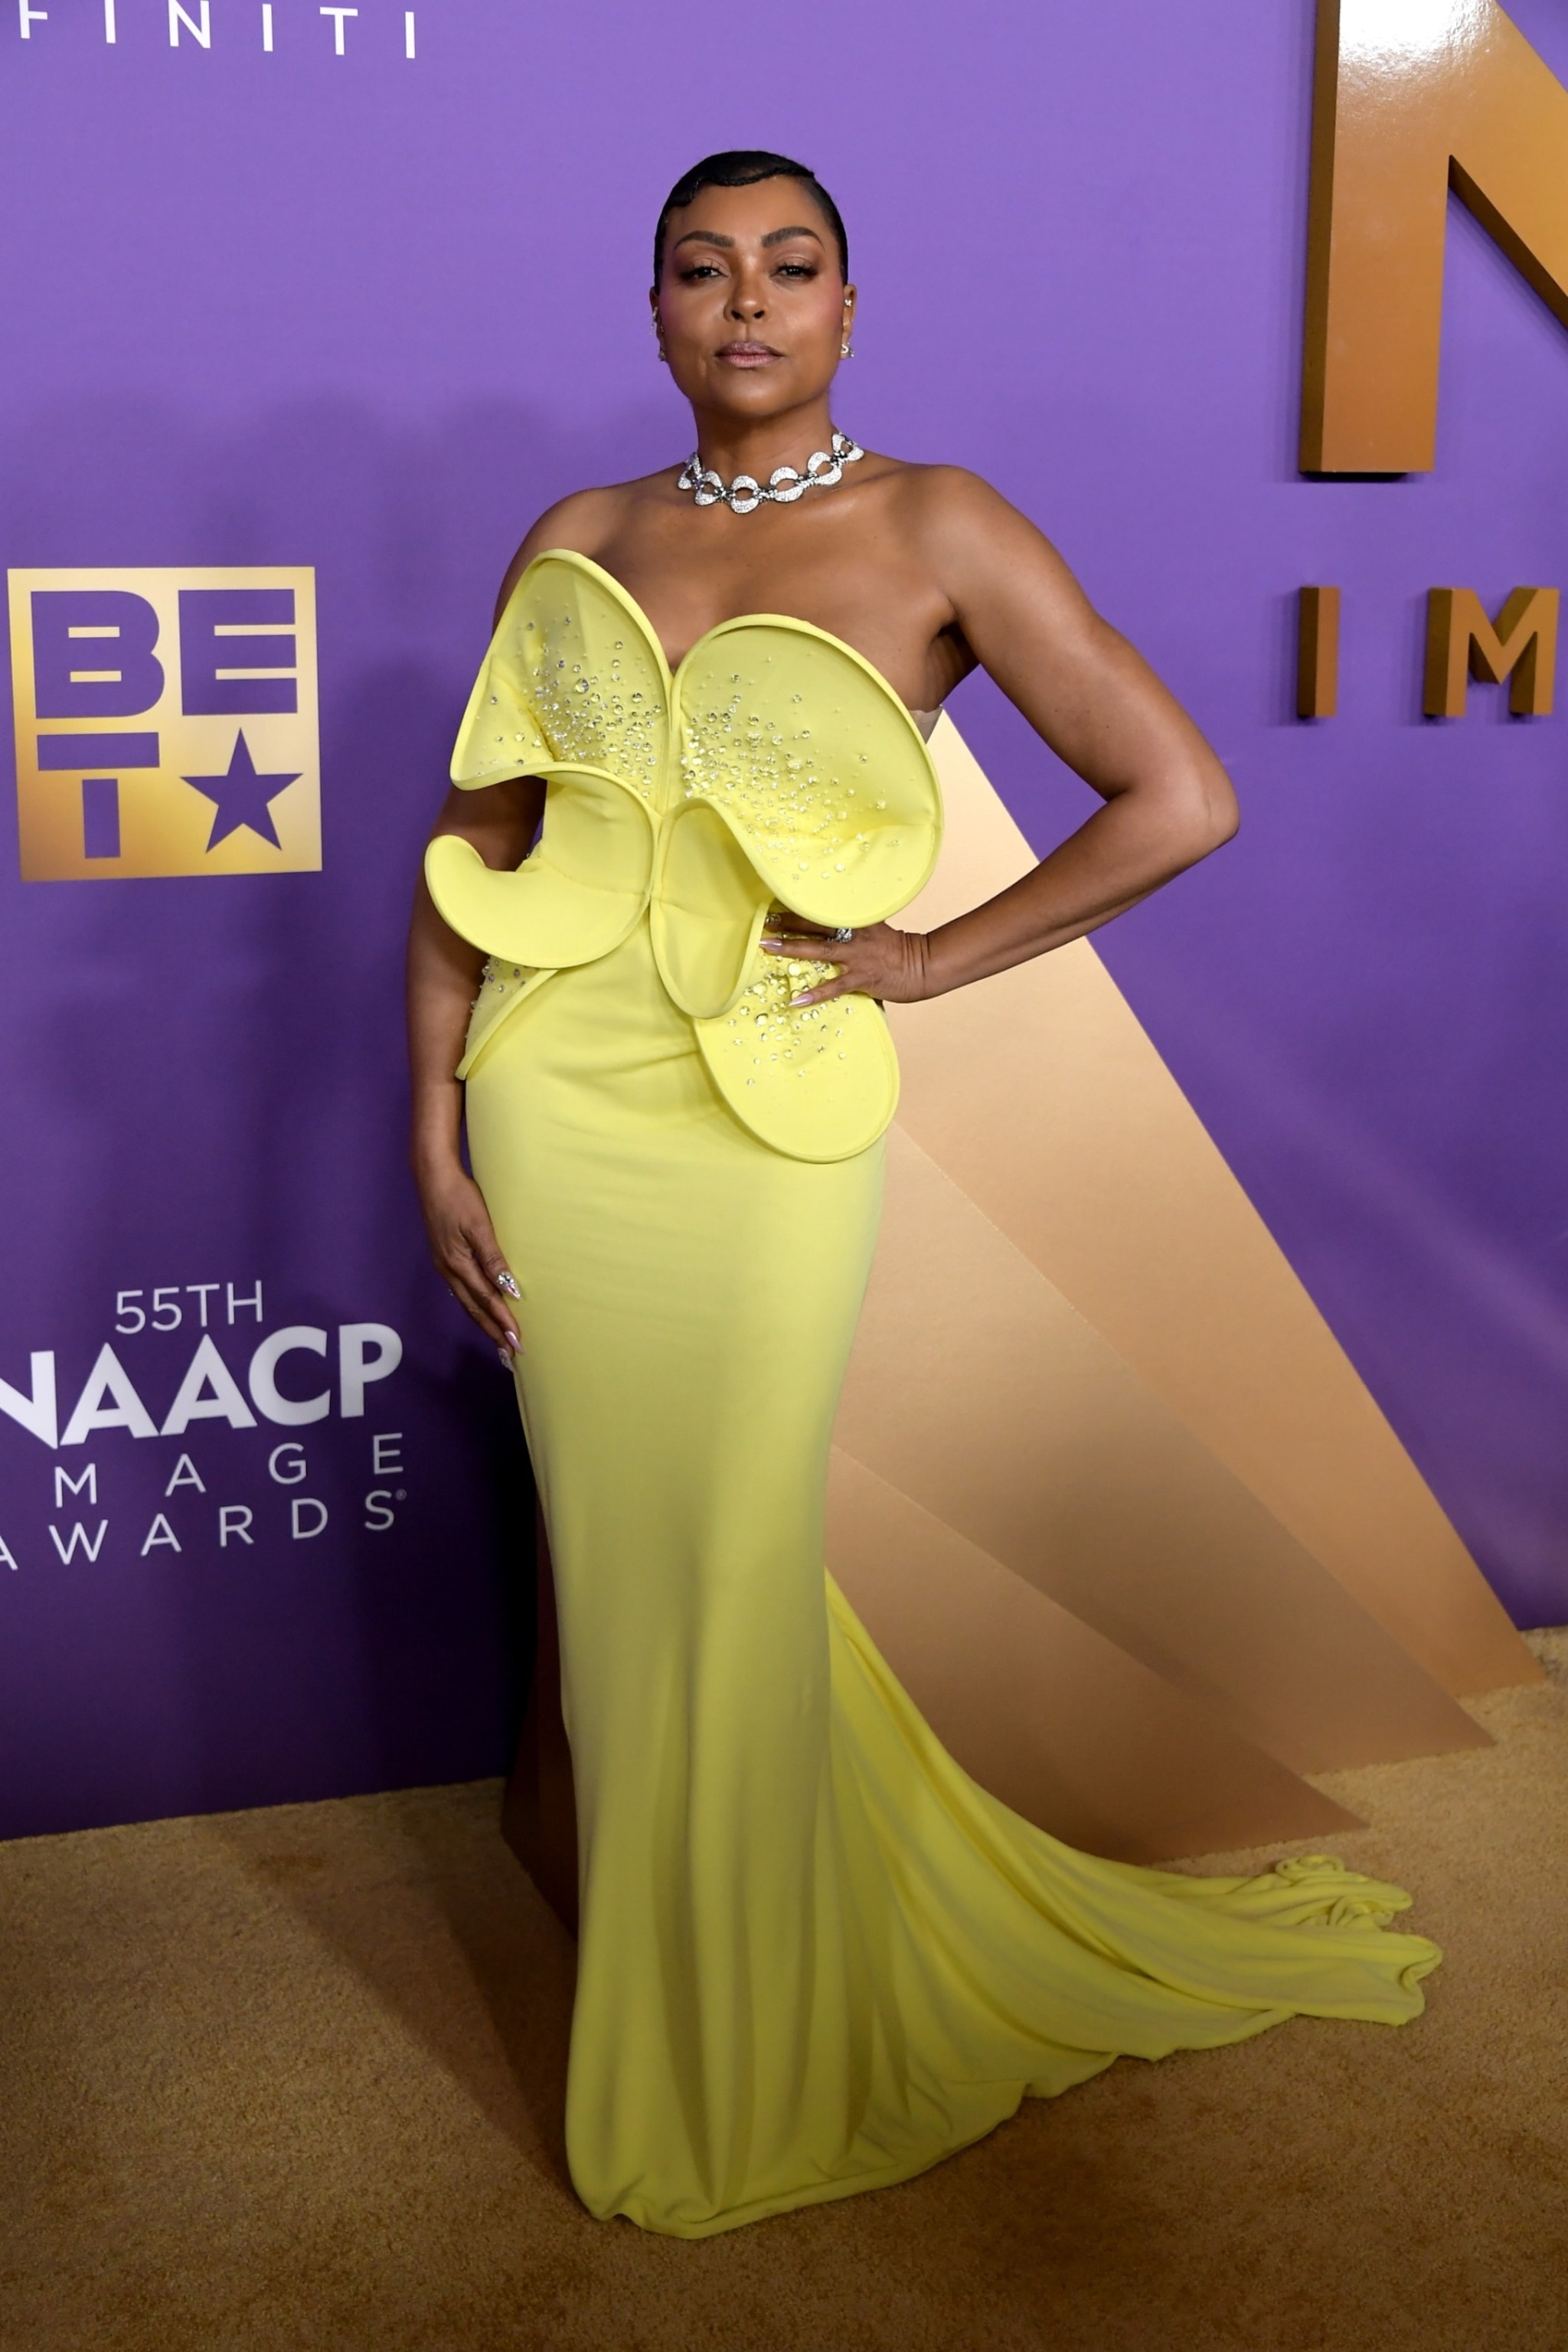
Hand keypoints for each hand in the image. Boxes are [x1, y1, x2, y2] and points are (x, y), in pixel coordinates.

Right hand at [415, 1158, 522, 1359]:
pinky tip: (481, 1309)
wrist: (432, 1177)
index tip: (517, 1342)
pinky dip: (475, 1305)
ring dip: (484, 1322)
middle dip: (492, 1332)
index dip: (502, 1322)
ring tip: (499, 1339)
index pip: (486, 1301)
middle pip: (474, 1309)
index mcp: (457, 1264)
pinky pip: (462, 1289)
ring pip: (467, 1302)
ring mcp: (444, 1264)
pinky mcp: (445, 1257)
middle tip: (510, 1354)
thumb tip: (509, 1290)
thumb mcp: (479, 1225)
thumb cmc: (458, 1197)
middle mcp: (449, 1270)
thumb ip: (494, 1259)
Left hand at [759, 913, 930, 1006]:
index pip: (822, 911)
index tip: (774, 904)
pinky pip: (833, 987)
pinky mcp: (862, 978)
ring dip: (791, 948)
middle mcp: (854, 935)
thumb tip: (831, 925)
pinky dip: (814, 993)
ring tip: (767, 947)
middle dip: (787, 923)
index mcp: (855, 921)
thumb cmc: (896, 949)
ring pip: (819, 950)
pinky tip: (795, 1000)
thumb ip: (853, 926)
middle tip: (762, 921)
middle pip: (815, 925)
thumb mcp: (875, 929)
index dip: (797, 907)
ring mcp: (857, 956)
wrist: (922, 965)